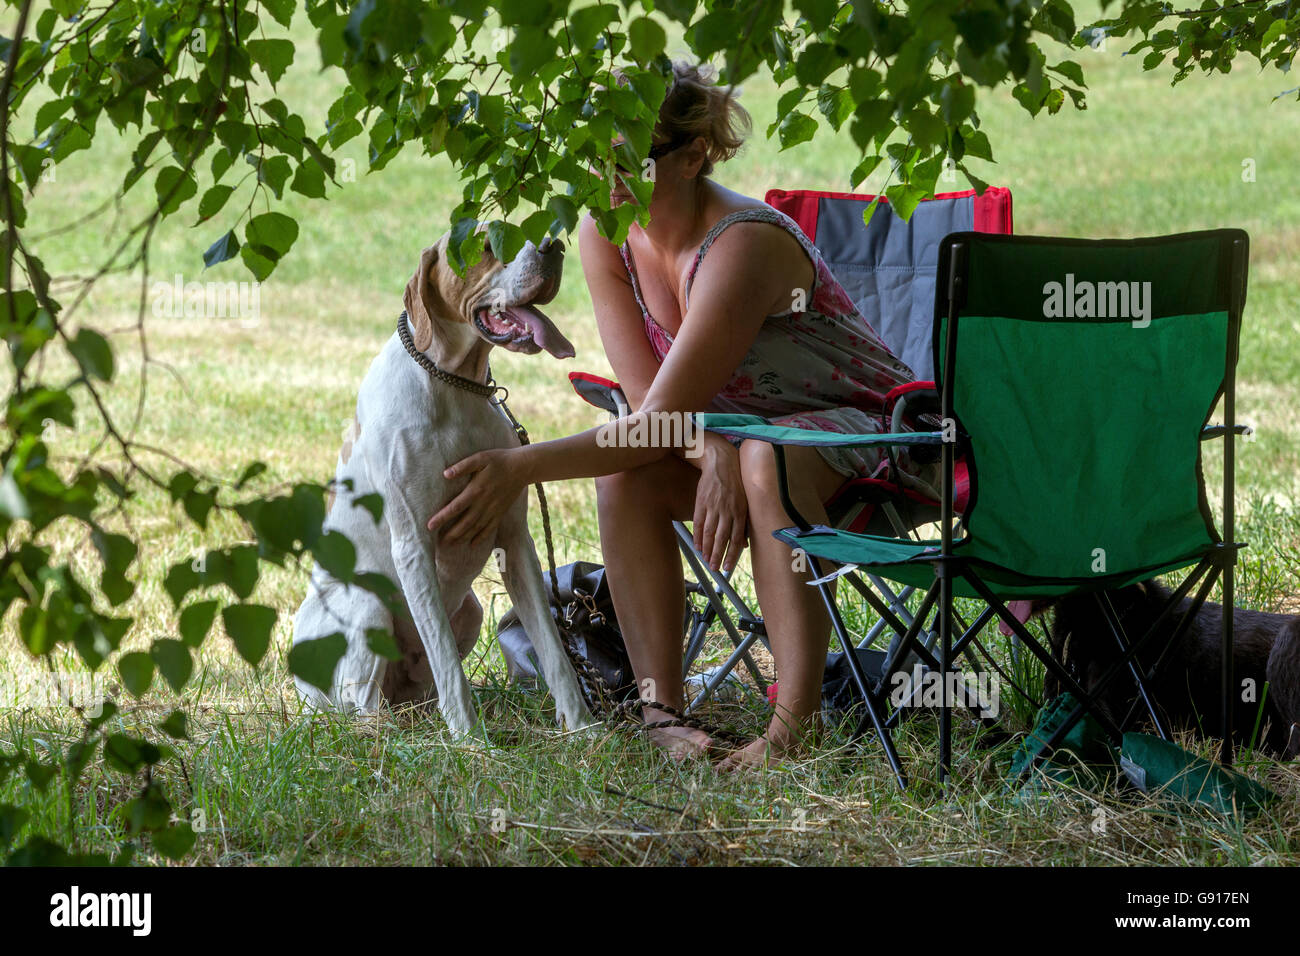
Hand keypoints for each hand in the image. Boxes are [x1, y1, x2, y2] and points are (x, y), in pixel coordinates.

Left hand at [427, 447, 524, 545]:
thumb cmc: (499, 460)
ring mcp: (493, 510)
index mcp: (476, 490)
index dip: (442, 517)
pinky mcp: (500, 512)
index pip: (455, 507)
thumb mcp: (480, 458)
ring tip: (451, 545)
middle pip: (465, 523)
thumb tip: (446, 474)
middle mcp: (484, 503)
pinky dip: (481, 538)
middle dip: (451, 534)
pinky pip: (490, 528)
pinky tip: (472, 544)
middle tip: (438, 542)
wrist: (522, 467)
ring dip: (463, 537)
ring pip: (476, 528)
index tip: (430, 526)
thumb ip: (463, 466)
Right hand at [693, 440, 747, 572]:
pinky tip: (697, 545)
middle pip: (721, 538)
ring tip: (706, 560)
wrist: (721, 463)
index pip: (736, 539)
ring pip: (709, 533)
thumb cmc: (735, 484)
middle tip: (714, 568)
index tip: (727, 567)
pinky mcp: (701, 502)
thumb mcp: (744, 502)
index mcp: (740, 512)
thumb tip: (744, 544)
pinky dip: (697, 536)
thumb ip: (743, 523)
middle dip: (717, 556)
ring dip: (707, 549)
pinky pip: (698, 522)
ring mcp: (713, 507)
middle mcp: (727, 511)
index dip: (732, 555)